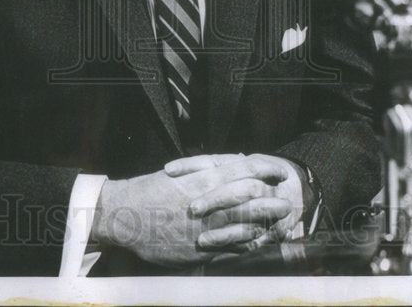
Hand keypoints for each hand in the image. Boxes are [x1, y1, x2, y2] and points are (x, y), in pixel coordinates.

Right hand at [90, 156, 289, 267]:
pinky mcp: (199, 251)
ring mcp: (204, 229)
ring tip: (280, 222)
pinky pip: (230, 248)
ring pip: (243, 225)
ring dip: (265, 224)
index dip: (265, 170)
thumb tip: (236, 160)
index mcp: (202, 180)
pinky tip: (258, 241)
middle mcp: (207, 204)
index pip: (243, 171)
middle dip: (271, 200)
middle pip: (249, 200)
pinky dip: (247, 244)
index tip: (279, 171)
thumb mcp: (180, 171)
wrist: (125, 218)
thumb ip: (208, 166)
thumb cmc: (151, 191)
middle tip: (287, 200)